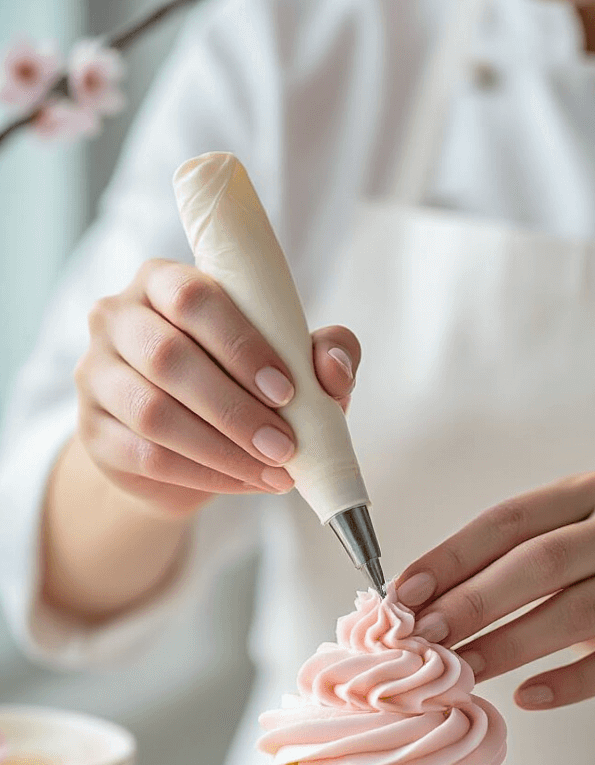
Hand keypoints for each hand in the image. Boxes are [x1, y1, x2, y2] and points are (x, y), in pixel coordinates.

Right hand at [75, 259, 359, 517]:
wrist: (183, 450)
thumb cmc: (241, 385)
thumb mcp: (287, 363)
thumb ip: (321, 352)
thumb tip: (332, 367)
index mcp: (163, 281)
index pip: (193, 297)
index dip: (241, 345)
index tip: (287, 390)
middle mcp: (117, 317)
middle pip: (168, 357)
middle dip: (236, 408)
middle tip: (285, 445)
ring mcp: (96, 374)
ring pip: (154, 412)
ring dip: (223, 449)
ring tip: (274, 471)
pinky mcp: (92, 431)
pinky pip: (147, 456)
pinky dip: (205, 475)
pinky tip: (246, 482)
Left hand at [395, 472, 594, 711]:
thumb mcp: (559, 560)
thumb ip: (498, 569)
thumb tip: (413, 603)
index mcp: (591, 493)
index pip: (510, 519)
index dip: (453, 557)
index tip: (405, 593)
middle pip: (541, 562)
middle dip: (473, 602)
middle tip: (425, 638)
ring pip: (576, 611)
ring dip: (508, 645)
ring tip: (462, 671)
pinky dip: (567, 683)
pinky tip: (527, 696)